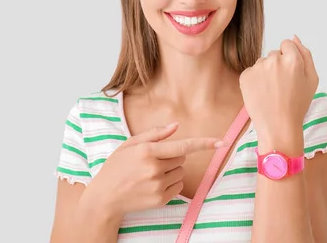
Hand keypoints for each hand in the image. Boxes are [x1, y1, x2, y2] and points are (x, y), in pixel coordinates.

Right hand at [85, 122, 222, 216]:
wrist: (105, 197)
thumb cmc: (116, 167)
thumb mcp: (130, 144)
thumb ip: (154, 134)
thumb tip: (176, 126)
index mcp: (147, 151)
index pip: (182, 146)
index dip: (203, 144)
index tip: (221, 142)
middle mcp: (154, 169)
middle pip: (181, 158)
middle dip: (171, 157)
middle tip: (152, 161)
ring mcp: (158, 185)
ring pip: (181, 172)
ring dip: (171, 170)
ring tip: (150, 174)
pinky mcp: (161, 199)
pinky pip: (178, 186)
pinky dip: (170, 183)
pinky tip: (153, 184)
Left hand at [239, 35, 318, 139]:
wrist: (278, 126)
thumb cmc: (297, 104)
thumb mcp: (312, 79)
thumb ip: (305, 54)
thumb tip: (294, 37)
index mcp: (293, 59)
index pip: (287, 44)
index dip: (289, 59)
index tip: (289, 74)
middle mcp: (274, 59)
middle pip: (274, 54)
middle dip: (278, 65)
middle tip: (282, 87)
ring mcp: (258, 67)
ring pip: (262, 63)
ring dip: (266, 73)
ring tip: (272, 92)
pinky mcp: (245, 76)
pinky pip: (251, 72)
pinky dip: (255, 81)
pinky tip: (262, 94)